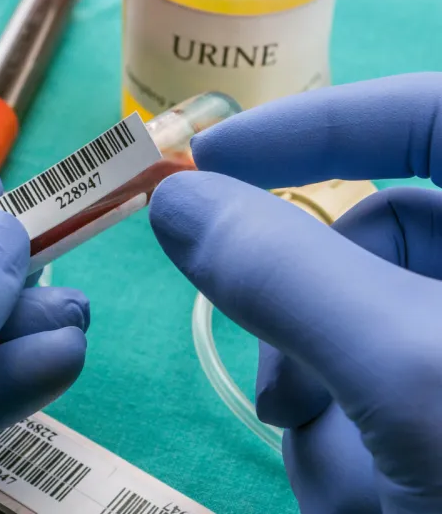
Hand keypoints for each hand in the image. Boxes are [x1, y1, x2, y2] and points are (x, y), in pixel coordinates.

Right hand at [149, 73, 441, 513]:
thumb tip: (173, 201)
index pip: (423, 113)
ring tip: (347, 488)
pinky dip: (347, 442)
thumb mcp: (409, 378)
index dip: (306, 124)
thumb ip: (283, 271)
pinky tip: (360, 501)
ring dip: (325, 403)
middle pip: (378, 240)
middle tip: (278, 397)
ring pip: (362, 329)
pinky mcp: (440, 402)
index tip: (200, 164)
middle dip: (310, 320)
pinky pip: (372, 391)